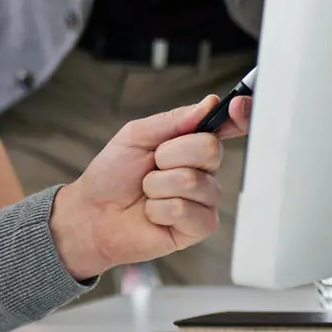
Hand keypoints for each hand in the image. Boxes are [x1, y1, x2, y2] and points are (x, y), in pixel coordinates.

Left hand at [48, 95, 248, 280]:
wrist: (93, 213)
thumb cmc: (112, 175)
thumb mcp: (136, 136)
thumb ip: (172, 120)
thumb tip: (208, 104)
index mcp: (191, 144)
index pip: (226, 128)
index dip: (238, 116)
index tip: (235, 106)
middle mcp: (204, 171)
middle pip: (210, 148)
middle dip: (169, 154)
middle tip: (151, 165)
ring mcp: (205, 200)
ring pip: (192, 181)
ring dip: (157, 185)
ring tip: (147, 192)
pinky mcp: (199, 227)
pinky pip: (186, 210)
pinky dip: (158, 209)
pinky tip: (153, 213)